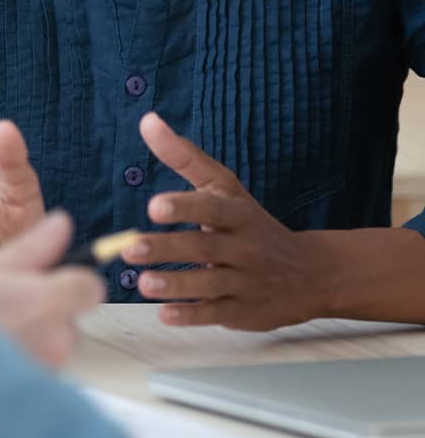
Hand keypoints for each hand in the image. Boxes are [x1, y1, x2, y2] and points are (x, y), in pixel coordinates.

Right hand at [0, 210, 104, 368]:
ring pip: (53, 342)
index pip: (90, 286)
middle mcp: (57, 339)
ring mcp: (48, 368)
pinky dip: (22, 357)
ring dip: (32, 333)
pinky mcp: (36, 388)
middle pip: (69, 316)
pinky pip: (39, 365)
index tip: (48, 277)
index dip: (71, 278)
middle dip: (44, 307)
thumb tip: (61, 223)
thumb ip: (33, 246)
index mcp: (50, 301)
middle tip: (6, 301)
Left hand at [122, 112, 329, 330]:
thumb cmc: (252, 223)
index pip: (211, 208)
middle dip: (165, 248)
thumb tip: (148, 121)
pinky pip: (216, 315)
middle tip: (129, 249)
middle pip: (203, 247)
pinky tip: (165, 314)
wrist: (310, 273)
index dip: (184, 207)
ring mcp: (246, 282)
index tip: (154, 207)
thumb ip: (183, 156)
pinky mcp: (245, 312)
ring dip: (174, 285)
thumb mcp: (224, 186)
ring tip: (142, 283)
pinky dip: (191, 316)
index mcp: (237, 214)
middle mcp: (244, 248)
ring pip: (209, 285)